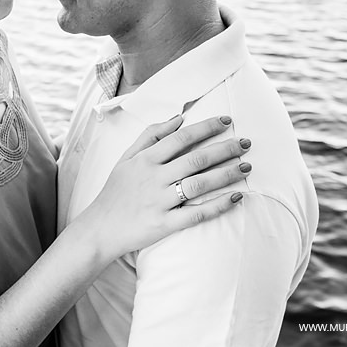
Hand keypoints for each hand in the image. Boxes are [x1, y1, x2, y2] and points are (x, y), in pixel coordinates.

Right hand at [84, 115, 249, 257]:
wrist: (99, 228)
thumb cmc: (115, 191)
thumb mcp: (126, 158)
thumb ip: (150, 136)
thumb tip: (178, 118)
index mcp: (144, 160)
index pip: (180, 138)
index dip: (205, 127)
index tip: (226, 120)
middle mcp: (153, 178)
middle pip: (195, 159)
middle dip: (224, 149)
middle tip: (246, 142)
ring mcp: (159, 202)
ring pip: (199, 184)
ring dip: (226, 174)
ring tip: (247, 166)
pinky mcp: (164, 224)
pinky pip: (196, 214)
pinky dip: (218, 206)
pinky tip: (236, 198)